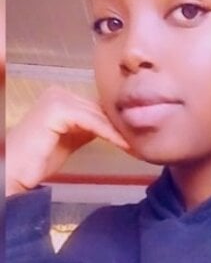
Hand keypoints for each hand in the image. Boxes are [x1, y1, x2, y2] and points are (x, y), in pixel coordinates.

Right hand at [6, 86, 128, 195]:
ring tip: (138, 145)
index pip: (97, 108)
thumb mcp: (70, 139)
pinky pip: (92, 122)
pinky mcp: (57, 110)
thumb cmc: (39, 158)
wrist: (15, 169)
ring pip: (99, 116)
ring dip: (120, 132)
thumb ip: (87, 129)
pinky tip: (124, 145)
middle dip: (122, 127)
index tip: (137, 138)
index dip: (117, 124)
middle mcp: (59, 93)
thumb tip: (112, 127)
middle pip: (100, 109)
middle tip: (142, 141)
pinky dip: (110, 134)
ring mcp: (57, 99)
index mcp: (62, 98)